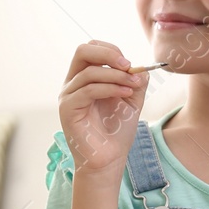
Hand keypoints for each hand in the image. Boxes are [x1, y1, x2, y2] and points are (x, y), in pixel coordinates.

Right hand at [58, 41, 148, 177]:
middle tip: (128, 65)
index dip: (111, 51)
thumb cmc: (117, 131)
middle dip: (108, 54)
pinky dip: (110, 88)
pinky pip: (88, 89)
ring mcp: (68, 96)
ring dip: (116, 75)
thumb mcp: (131, 99)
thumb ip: (136, 80)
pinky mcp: (67, 109)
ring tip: (133, 85)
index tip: (131, 64)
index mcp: (84, 77)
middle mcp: (73, 83)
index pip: (91, 49)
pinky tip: (125, 93)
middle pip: (82, 50)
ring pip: (89, 72)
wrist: (109, 159)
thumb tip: (141, 66)